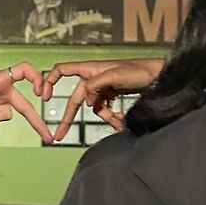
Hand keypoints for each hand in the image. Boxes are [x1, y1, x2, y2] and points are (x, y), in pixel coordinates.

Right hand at [41, 58, 163, 141]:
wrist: (160, 76)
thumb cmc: (140, 70)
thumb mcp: (116, 75)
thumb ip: (95, 85)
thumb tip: (86, 100)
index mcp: (91, 69)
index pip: (62, 70)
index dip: (50, 81)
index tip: (45, 96)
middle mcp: (94, 77)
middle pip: (76, 98)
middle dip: (68, 117)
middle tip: (58, 135)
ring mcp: (104, 87)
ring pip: (94, 107)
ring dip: (103, 118)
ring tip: (117, 125)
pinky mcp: (113, 94)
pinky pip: (105, 110)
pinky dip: (111, 117)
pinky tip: (121, 123)